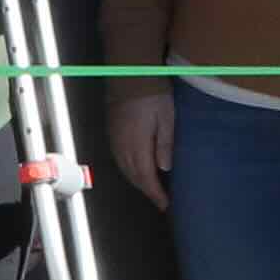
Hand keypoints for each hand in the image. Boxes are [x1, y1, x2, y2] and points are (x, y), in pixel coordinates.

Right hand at [111, 90, 175, 205]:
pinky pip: (119, 159)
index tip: (165, 205)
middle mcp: (123, 148)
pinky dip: (129, 169)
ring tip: (151, 188)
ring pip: (125, 169)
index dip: (155, 194)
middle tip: (160, 200)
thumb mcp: (167, 118)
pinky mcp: (112, 133)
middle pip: (134, 177)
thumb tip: (164, 169)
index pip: (146, 178)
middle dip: (147, 190)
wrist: (130, 74)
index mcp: (138, 146)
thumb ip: (165, 144)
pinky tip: (137, 169)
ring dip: (138, 181)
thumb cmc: (154, 95)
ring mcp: (115, 140)